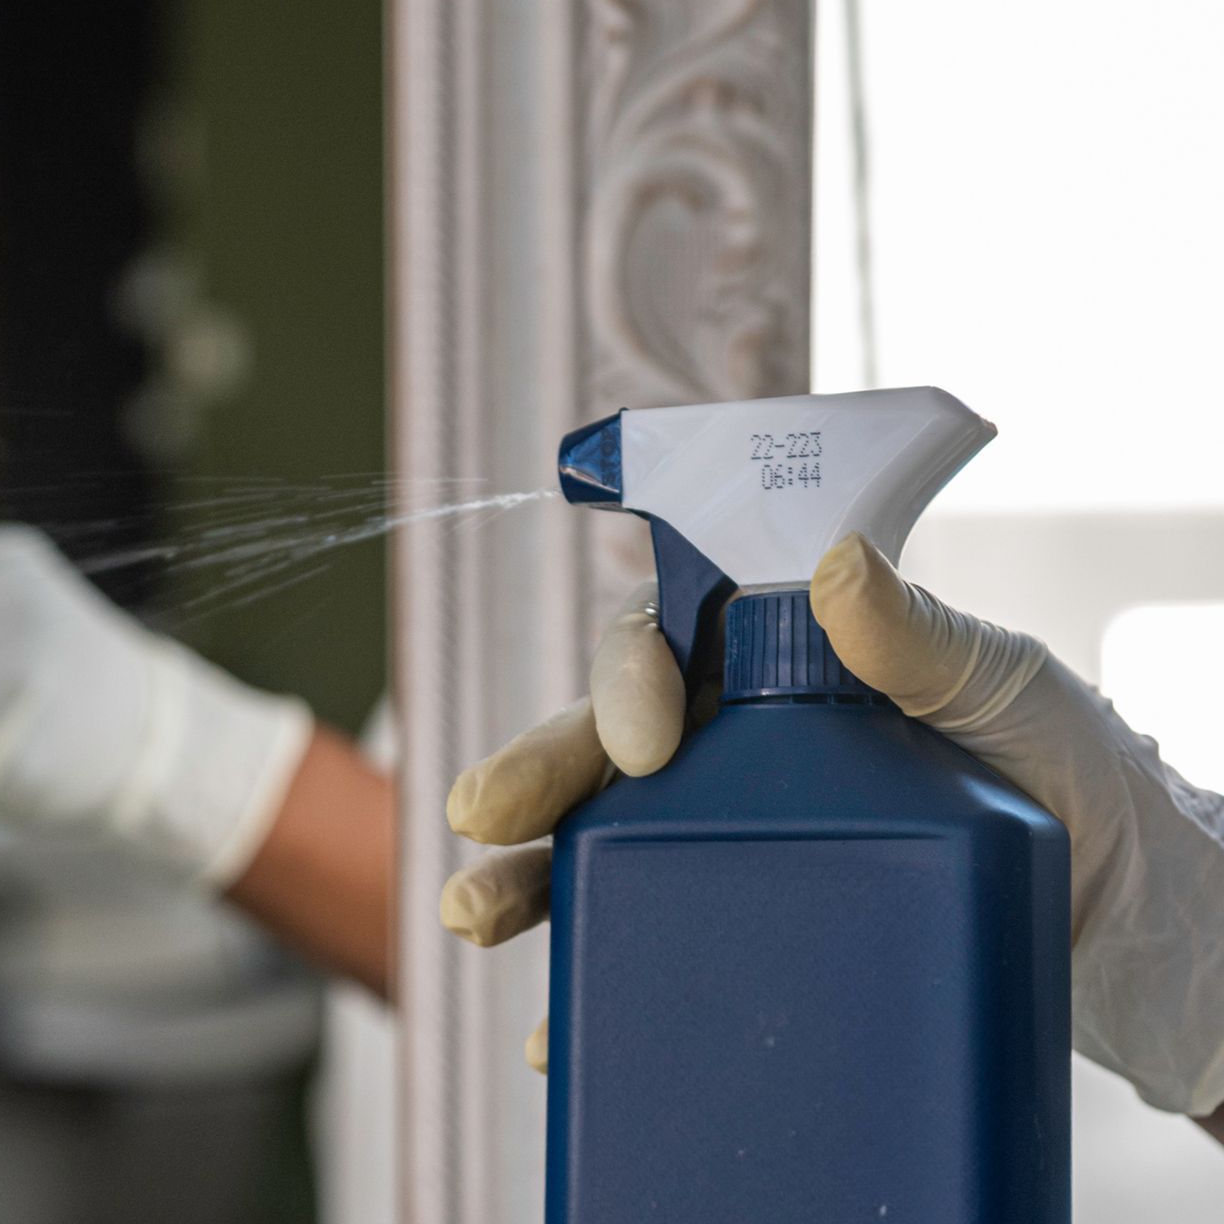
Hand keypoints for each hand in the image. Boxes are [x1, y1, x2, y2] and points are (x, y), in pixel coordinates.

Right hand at [443, 533, 1223, 1115]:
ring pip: (598, 848)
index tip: (640, 742)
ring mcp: (731, 843)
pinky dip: (591, 986)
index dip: (626, 681)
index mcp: (776, 669)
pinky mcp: (746, 927)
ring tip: (472, 916)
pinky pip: (647, 948)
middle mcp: (733, 751)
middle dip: (534, 779)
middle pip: (603, 752)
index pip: (668, 648)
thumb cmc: (1071, 772)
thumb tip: (835, 569)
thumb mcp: (1004, 692)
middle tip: (481, 819)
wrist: (1125, 916)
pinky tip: (553, 1026)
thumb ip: (920, 638)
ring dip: (525, 880)